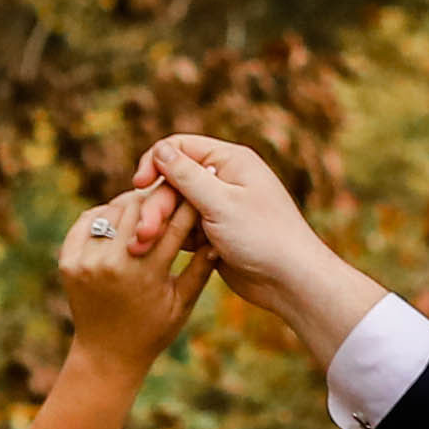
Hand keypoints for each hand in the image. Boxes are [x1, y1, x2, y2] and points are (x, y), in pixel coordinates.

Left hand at [49, 180, 210, 373]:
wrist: (106, 355)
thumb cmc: (152, 331)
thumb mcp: (182, 304)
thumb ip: (201, 269)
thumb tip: (220, 235)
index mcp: (147, 274)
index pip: (172, 225)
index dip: (187, 204)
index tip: (196, 191)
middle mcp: (114, 264)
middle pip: (140, 209)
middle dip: (157, 200)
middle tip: (167, 192)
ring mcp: (87, 262)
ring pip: (113, 210)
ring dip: (130, 205)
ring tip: (144, 204)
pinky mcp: (68, 262)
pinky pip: (87, 221)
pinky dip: (103, 214)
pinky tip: (116, 216)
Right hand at [132, 134, 387, 357]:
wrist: (290, 281)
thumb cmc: (262, 237)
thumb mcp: (220, 203)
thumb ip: (187, 175)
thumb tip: (159, 149)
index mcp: (230, 161)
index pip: (179, 147)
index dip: (155, 162)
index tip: (139, 184)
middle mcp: (223, 179)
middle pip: (172, 182)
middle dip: (155, 206)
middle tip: (143, 234)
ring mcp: (218, 207)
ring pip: (174, 208)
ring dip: (158, 226)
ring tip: (141, 249)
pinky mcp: (213, 233)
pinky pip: (182, 229)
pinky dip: (170, 239)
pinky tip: (157, 254)